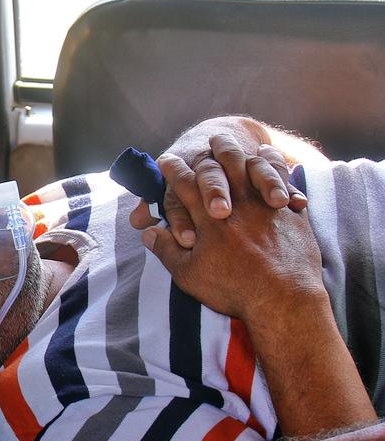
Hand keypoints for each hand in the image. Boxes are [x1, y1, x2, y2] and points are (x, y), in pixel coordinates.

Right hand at [139, 135, 324, 321]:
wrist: (284, 300)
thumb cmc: (232, 289)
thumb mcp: (189, 275)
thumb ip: (166, 250)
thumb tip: (148, 233)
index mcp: (208, 218)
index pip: (185, 185)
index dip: (174, 170)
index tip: (167, 160)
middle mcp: (236, 205)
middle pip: (223, 168)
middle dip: (214, 151)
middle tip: (211, 139)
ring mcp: (266, 207)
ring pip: (255, 170)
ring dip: (249, 155)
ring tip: (248, 146)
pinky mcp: (292, 217)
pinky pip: (287, 185)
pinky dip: (281, 173)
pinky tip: (280, 168)